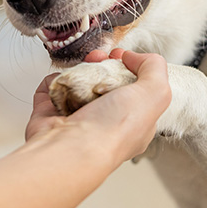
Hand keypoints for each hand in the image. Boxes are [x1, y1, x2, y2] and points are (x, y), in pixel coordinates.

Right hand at [25, 49, 171, 164]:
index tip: (121, 57)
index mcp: (134, 122)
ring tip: (80, 65)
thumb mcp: (155, 94)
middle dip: (102, 64)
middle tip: (98, 58)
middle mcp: (105, 122)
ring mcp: (77, 120)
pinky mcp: (51, 116)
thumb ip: (154, 68)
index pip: (135, 90)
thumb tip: (134, 57)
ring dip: (78, 69)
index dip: (130, 68)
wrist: (69, 150)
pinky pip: (51, 90)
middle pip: (105, 83)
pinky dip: (52, 81)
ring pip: (78, 84)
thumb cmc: (112, 131)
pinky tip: (60, 79)